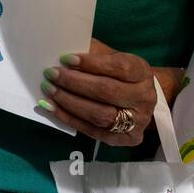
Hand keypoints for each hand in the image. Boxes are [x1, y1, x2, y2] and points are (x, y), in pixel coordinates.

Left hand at [39, 38, 156, 145]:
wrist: (138, 98)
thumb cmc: (118, 73)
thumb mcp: (111, 57)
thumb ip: (92, 53)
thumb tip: (63, 55)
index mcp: (142, 72)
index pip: (119, 68)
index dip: (91, 63)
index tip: (65, 58)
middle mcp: (144, 98)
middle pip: (107, 91)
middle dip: (74, 83)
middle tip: (51, 74)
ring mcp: (137, 121)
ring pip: (100, 114)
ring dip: (69, 102)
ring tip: (49, 90)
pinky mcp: (125, 139)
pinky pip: (93, 131)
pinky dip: (69, 118)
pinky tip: (52, 107)